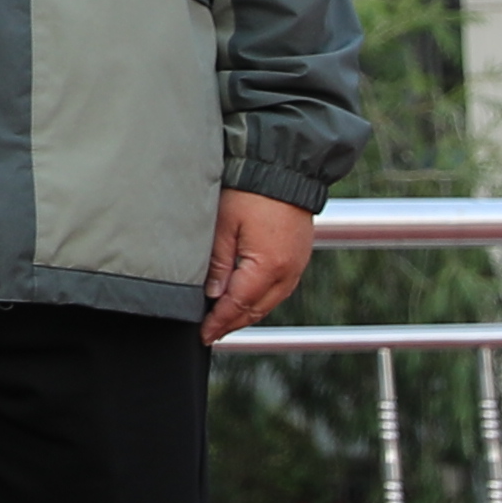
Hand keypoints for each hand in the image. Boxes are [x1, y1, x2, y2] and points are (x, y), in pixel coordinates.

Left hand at [202, 188, 317, 346]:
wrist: (284, 168)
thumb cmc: (251, 190)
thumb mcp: (223, 225)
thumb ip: (219, 264)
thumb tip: (212, 295)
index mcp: (269, 267)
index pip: (238, 306)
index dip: (218, 322)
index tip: (203, 334)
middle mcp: (288, 272)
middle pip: (257, 309)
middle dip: (232, 323)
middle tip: (210, 333)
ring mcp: (297, 265)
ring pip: (269, 301)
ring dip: (247, 313)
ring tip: (224, 321)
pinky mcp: (298, 256)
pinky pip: (279, 288)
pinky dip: (261, 298)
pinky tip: (246, 299)